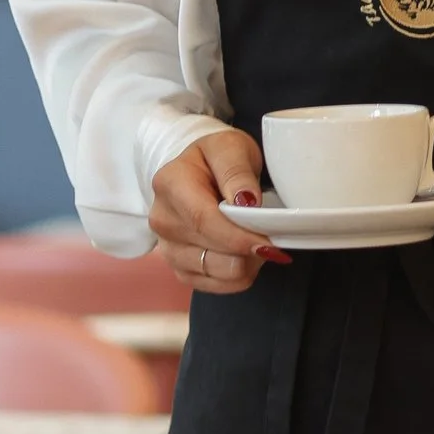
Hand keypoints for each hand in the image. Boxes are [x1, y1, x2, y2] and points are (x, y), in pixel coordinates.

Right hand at [150, 129, 286, 293]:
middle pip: (212, 250)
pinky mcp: (180, 268)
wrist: (199, 172)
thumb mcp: (230, 147)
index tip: (268, 243)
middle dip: (248, 248)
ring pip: (217, 273)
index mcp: (170, 183)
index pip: (204, 220)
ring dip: (246, 262)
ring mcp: (168, 247)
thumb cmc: (215, 158)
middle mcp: (163, 219)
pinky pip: (216, 286)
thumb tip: (246, 201)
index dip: (238, 236)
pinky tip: (244, 254)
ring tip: (255, 239)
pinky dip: (237, 275)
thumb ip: (237, 171)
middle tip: (271, 234)